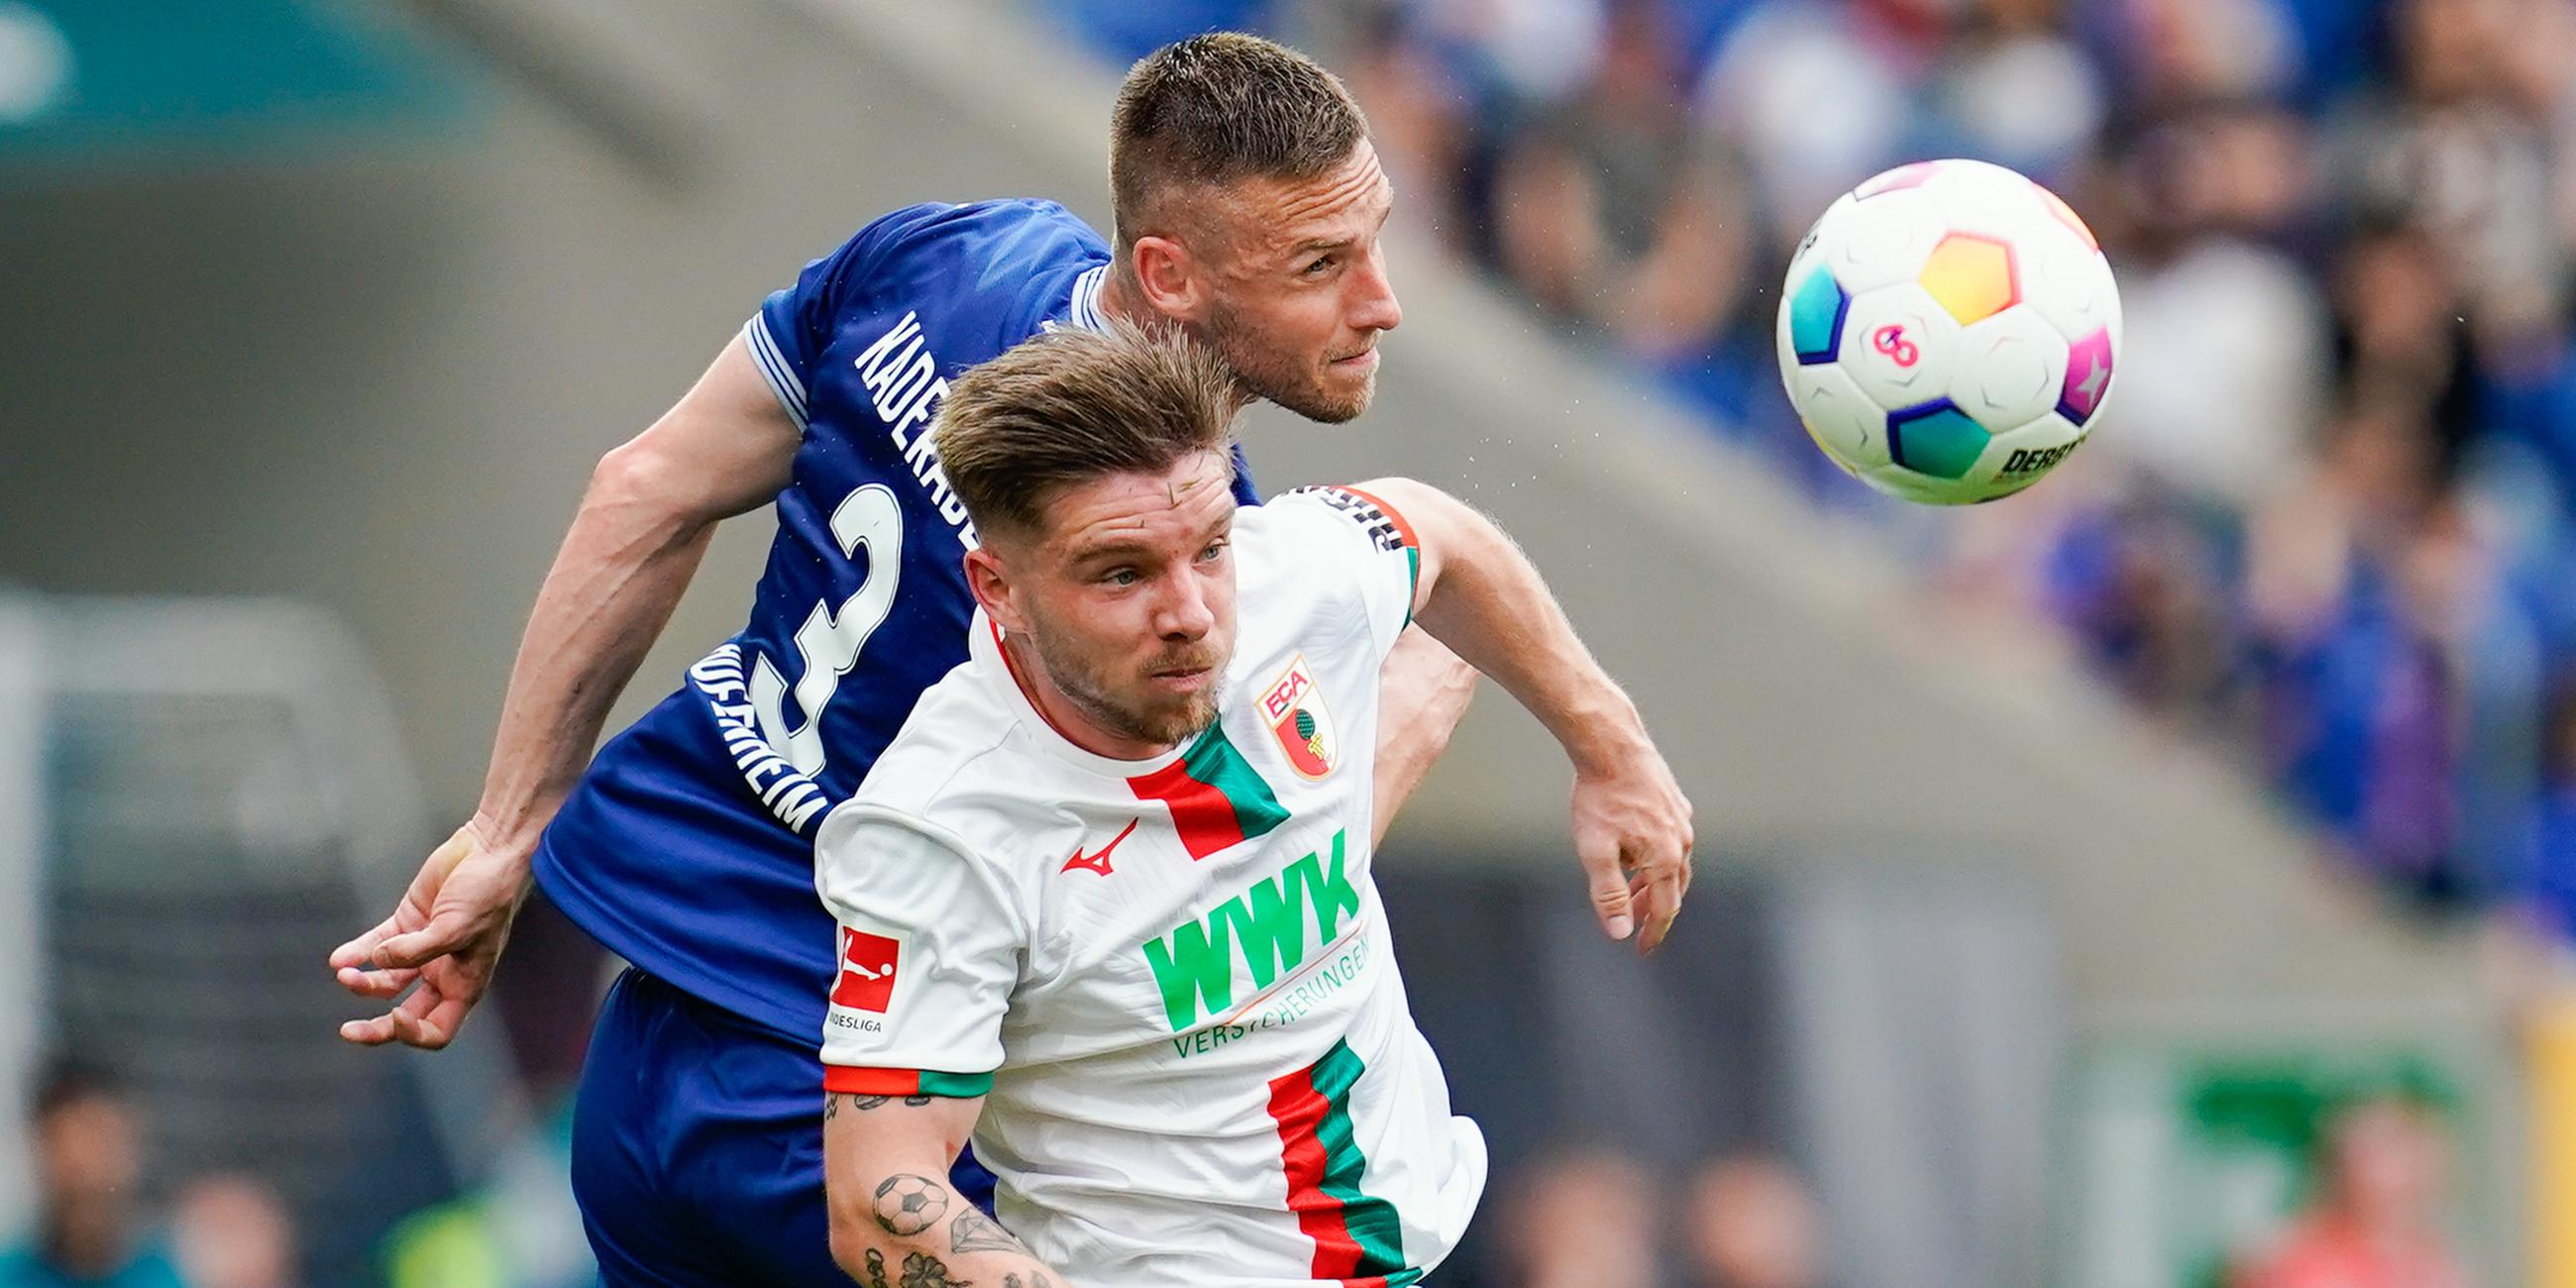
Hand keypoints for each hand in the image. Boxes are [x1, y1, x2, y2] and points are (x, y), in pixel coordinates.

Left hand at [330, 818, 533, 1048]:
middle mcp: (444, 973)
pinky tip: (339, 959)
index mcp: (465, 984)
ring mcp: (423, 949)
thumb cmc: (486, 893)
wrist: (488, 848)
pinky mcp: (407, 923)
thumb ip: (415, 951)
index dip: (414, 1032)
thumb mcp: (456, 928)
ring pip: (387, 982)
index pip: (438, 1030)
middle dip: (377, 1027)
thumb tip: (377, 962)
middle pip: (407, 1014)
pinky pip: (375, 946)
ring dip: (364, 982)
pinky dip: (356, 953)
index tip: (396, 1015)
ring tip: (344, 972)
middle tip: (348, 1030)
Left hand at [1569, 741, 1693, 954]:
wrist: (1611, 746)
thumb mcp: (1595, 851)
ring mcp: (1681, 819)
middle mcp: (1681, 840)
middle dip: (1653, 909)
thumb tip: (1620, 934)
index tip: (1641, 949)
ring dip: (1654, 882)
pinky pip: (1672, 839)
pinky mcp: (1674, 801)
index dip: (1652, 932)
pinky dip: (1656, 855)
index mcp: (1665, 859)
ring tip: (1630, 890)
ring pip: (1673, 862)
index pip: (1664, 908)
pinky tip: (1636, 850)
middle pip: (1673, 888)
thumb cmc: (1600, 798)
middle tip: (1634, 923)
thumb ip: (1608, 895)